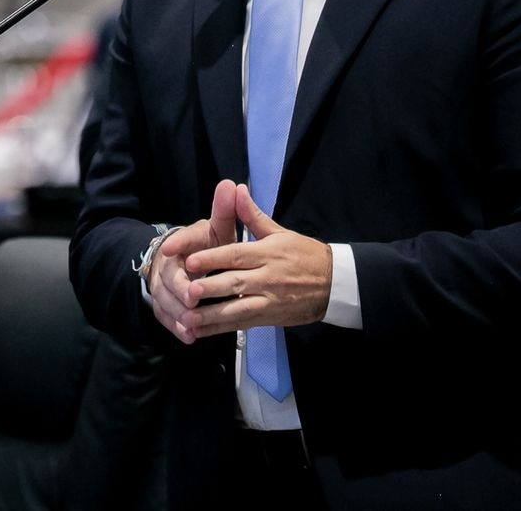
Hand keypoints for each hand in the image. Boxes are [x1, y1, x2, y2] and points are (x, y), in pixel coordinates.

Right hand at [149, 179, 238, 343]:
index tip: (171, 249)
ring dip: (178, 312)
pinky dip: (177, 327)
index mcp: (182, 242)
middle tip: (192, 297)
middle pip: (170, 277)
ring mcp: (163, 287)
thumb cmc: (209, 247)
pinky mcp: (164, 306)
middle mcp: (168, 265)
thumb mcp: (218, 229)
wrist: (187, 264)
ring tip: (192, 323)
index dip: (175, 244)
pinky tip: (189, 336)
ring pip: (166, 300)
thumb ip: (225, 211)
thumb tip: (231, 184)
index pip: (177, 241)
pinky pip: (167, 317)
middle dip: (179, 288)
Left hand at [179, 184, 331, 337]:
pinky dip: (220, 328)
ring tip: (188, 318)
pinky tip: (201, 331)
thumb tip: (236, 189)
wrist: (334, 283)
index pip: (236, 254)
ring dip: (211, 315)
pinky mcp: (269, 317)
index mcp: (267, 253)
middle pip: (234, 282)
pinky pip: (241, 324)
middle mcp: (266, 277)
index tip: (191, 260)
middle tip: (186, 291)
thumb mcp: (280, 232)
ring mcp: (268, 299)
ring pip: (236, 309)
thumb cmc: (305, 254)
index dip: (213, 258)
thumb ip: (253, 214)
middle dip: (210, 288)